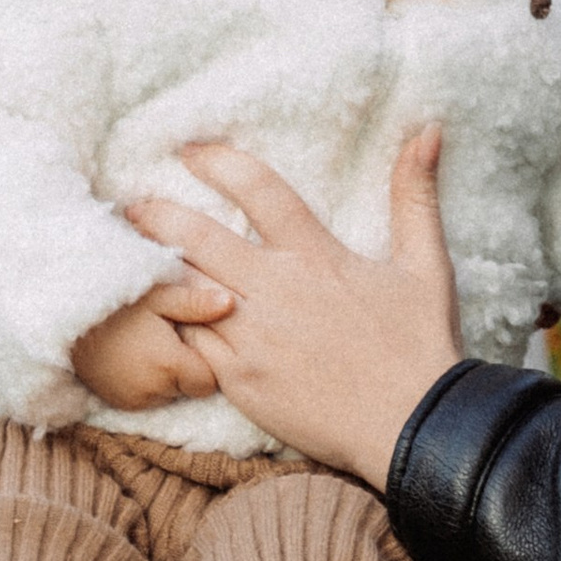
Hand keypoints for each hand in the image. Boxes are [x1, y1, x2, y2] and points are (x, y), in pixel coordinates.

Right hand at [69, 284, 228, 410]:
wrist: (66, 318)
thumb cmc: (117, 301)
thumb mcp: (159, 295)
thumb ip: (196, 303)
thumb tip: (231, 303)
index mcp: (170, 365)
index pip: (208, 380)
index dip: (204, 361)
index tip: (188, 338)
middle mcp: (154, 391)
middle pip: (190, 389)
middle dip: (186, 368)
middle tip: (166, 338)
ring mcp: (134, 401)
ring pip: (170, 395)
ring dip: (167, 377)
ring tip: (148, 346)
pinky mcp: (119, 404)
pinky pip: (148, 399)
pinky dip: (147, 384)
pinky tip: (135, 359)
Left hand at [122, 125, 464, 485]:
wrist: (414, 429)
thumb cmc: (423, 347)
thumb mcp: (428, 265)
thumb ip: (416, 196)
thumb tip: (429, 131)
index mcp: (317, 256)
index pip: (257, 189)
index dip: (218, 162)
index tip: (190, 152)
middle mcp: (277, 290)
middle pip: (197, 238)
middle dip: (156, 216)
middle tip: (131, 206)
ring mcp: (253, 337)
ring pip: (184, 291)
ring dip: (155, 271)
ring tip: (131, 258)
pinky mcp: (240, 380)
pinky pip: (190, 343)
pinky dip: (173, 326)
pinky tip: (158, 316)